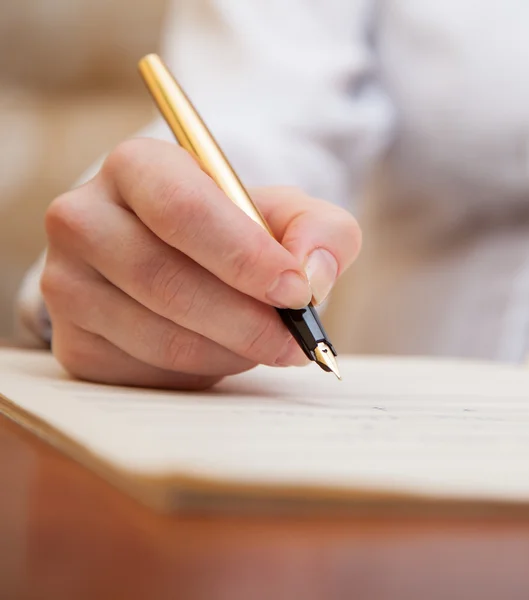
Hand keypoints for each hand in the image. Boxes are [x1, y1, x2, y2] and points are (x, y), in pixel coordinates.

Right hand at [41, 139, 361, 388]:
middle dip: (245, 320)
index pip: (182, 210)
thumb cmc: (236, 234)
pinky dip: (200, 371)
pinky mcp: (72, 342)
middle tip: (294, 340)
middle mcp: (83, 219)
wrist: (182, 264)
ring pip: (158, 335)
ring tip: (265, 344)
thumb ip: (321, 231)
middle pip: (165, 280)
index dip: (244, 256)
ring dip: (229, 350)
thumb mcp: (287, 217)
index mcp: (135, 167)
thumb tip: (311, 275)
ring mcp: (67, 285)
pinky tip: (222, 352)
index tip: (296, 292)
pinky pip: (145, 371)